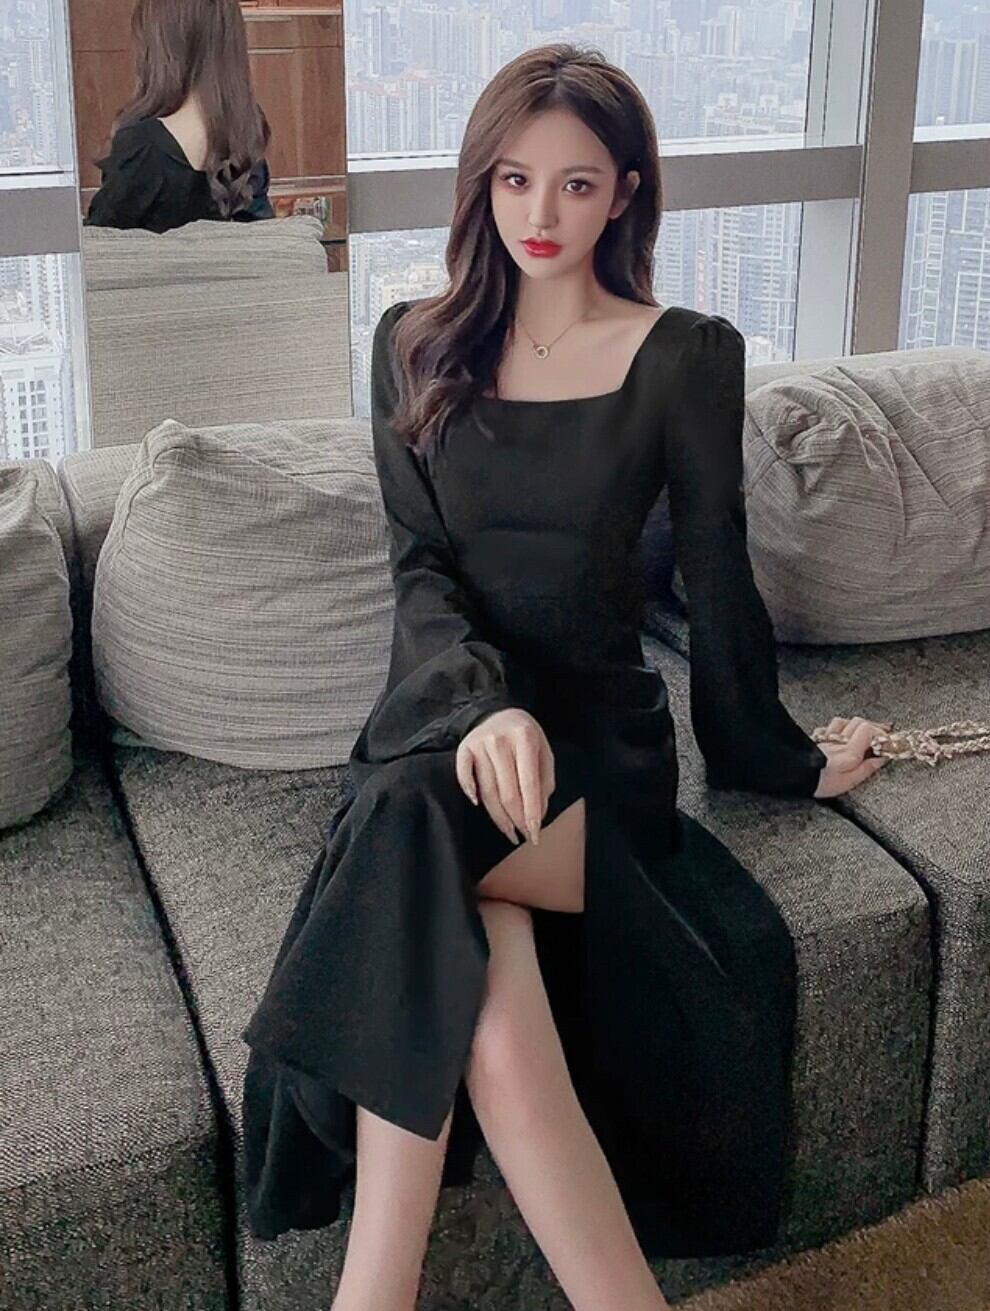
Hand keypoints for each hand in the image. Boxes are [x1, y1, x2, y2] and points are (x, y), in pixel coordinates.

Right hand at [455, 707, 554, 845]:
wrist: (497, 712)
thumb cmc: (525, 737)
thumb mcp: (543, 752)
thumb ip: (544, 781)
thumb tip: (537, 814)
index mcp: (525, 738)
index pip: (529, 784)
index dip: (531, 813)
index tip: (535, 834)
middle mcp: (500, 741)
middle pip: (507, 792)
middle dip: (517, 819)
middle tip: (523, 836)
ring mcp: (479, 744)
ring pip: (487, 791)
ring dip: (499, 816)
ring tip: (509, 831)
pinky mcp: (464, 748)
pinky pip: (464, 776)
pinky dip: (470, 792)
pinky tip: (479, 805)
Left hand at [813, 716, 893, 798]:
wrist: (795, 777)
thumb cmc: (821, 783)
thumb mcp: (849, 781)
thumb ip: (866, 769)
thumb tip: (881, 759)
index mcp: (849, 751)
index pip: (868, 729)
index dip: (880, 732)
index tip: (887, 741)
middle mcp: (838, 741)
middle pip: (858, 722)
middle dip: (872, 726)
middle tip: (881, 734)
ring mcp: (825, 738)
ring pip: (842, 722)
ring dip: (854, 725)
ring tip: (861, 732)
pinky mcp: (814, 740)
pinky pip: (827, 728)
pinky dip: (836, 729)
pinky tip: (838, 735)